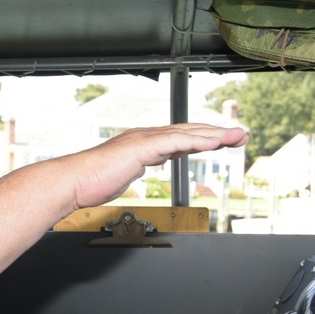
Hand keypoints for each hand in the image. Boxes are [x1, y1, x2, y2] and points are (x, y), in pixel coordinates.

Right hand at [68, 124, 247, 208]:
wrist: (72, 182)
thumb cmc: (92, 181)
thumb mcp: (124, 173)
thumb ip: (139, 167)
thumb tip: (148, 166)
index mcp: (144, 143)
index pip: (181, 137)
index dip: (205, 137)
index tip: (225, 140)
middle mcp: (146, 137)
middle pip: (190, 131)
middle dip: (218, 132)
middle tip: (242, 134)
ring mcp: (144, 140)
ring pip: (187, 133)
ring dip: (215, 134)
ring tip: (237, 135)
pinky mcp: (140, 147)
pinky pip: (175, 142)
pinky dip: (196, 141)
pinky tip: (214, 143)